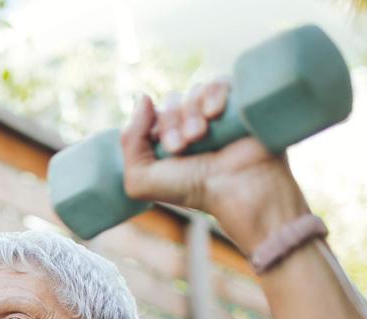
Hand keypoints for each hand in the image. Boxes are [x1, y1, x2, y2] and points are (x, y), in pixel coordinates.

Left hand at [120, 81, 308, 251]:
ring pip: (194, 91)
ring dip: (191, 111)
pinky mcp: (238, 103)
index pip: (151, 114)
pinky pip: (219, 81)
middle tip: (183, 146)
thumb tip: (143, 97)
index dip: (155, 126)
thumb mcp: (141, 180)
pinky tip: (215, 114)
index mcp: (167, 140)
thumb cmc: (190, 189)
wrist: (236, 189)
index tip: (170, 149)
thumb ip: (129, 142)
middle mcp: (190, 124)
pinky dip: (213, 92)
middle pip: (172, 101)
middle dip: (172, 122)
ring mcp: (215, 113)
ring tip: (200, 136)